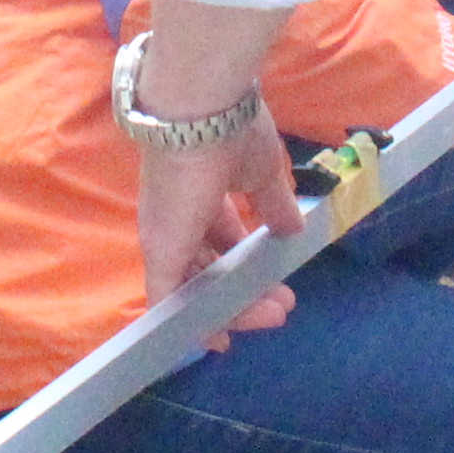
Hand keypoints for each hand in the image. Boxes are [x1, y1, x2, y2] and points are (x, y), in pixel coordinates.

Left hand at [134, 117, 301, 345]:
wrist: (202, 112)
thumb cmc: (231, 132)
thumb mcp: (263, 173)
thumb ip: (274, 205)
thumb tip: (294, 230)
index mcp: (199, 197)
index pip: (219, 240)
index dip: (240, 266)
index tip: (271, 288)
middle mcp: (177, 221)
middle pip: (208, 269)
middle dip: (245, 293)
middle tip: (282, 307)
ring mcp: (165, 238)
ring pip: (195, 289)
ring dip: (233, 308)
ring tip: (275, 314)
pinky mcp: (159, 253)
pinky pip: (169, 299)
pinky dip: (189, 322)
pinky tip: (216, 340)